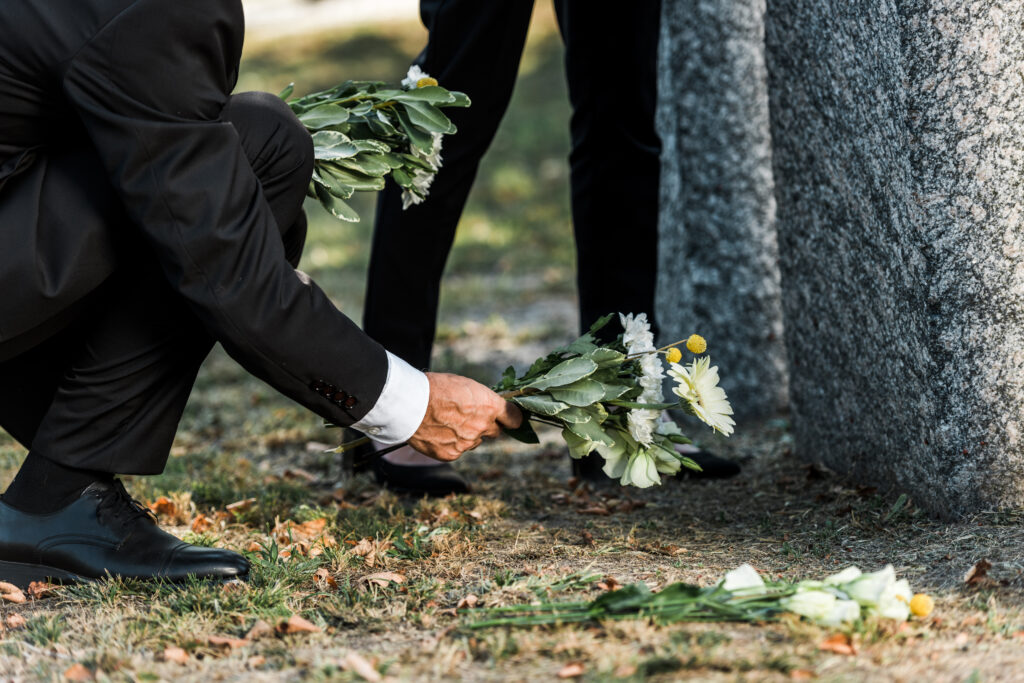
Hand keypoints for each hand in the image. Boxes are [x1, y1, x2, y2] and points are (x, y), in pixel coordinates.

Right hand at [407, 372, 522, 461]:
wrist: (409, 404)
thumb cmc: (435, 388)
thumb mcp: (465, 385)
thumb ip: (481, 400)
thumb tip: (488, 408)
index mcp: (489, 406)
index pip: (514, 418)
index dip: (512, 418)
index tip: (510, 418)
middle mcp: (482, 426)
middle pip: (495, 431)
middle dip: (487, 426)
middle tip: (470, 417)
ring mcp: (468, 443)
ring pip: (474, 441)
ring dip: (466, 435)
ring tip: (445, 422)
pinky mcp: (452, 454)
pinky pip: (457, 451)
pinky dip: (450, 444)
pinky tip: (437, 432)